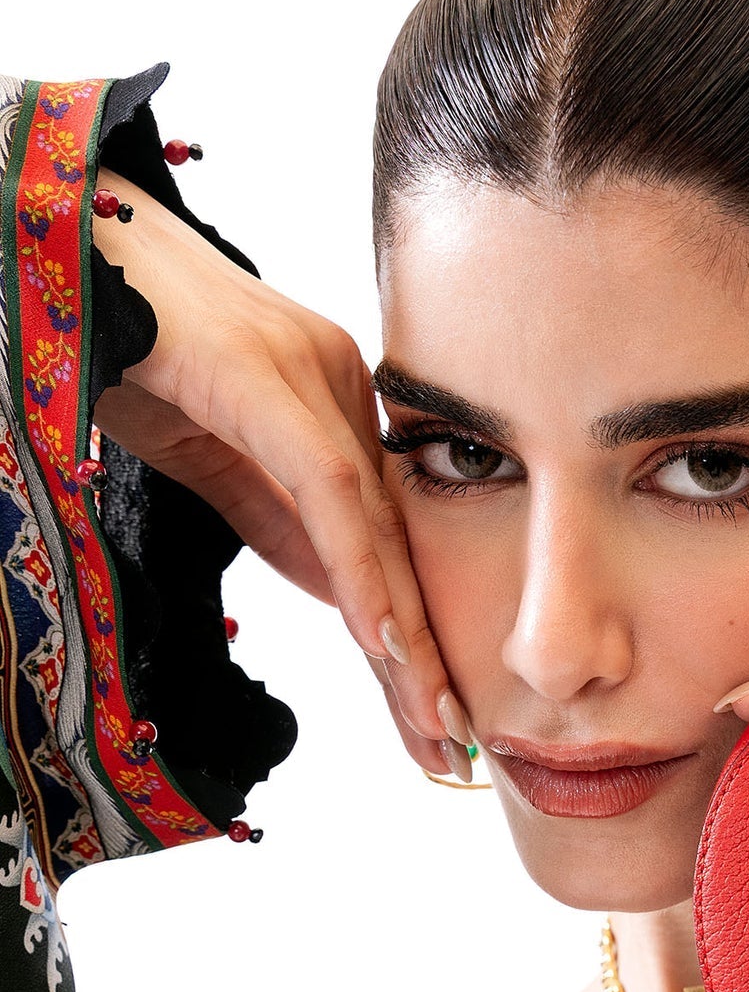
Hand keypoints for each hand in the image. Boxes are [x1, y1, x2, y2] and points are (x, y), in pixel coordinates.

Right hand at [91, 170, 460, 751]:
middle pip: (391, 545)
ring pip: (375, 528)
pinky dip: (360, 570)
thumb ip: (270, 512)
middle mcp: (336, 384)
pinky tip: (388, 642)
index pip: (379, 540)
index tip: (428, 717)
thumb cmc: (118, 337)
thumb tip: (336, 593)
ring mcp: (307, 373)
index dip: (407, 634)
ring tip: (435, 723)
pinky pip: (328, 490)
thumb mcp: (201, 447)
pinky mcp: (263, 376)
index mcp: (326, 401)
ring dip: (407, 637)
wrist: (52, 242)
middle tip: (452, 749)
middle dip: (422, 658)